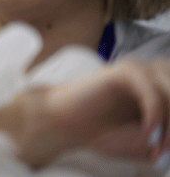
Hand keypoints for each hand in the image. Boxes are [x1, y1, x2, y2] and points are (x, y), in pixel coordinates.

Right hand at [0, 59, 169, 167]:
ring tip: (158, 146)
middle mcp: (155, 74)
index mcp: (163, 87)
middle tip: (164, 151)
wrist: (63, 124)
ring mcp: (141, 70)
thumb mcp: (148, 142)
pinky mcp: (124, 72)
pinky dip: (156, 119)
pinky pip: (153, 94)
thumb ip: (168, 138)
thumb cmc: (104, 132)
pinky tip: (148, 135)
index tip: (168, 153)